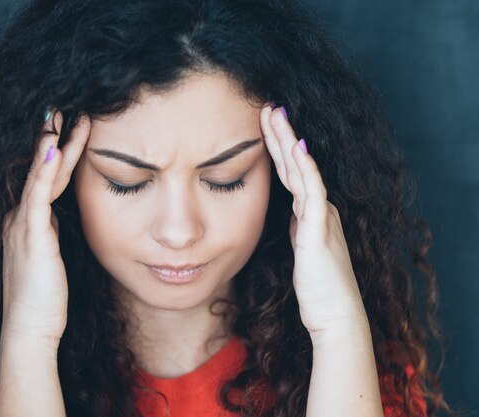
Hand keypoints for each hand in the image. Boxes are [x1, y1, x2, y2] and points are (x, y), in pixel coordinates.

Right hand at [1, 109, 90, 341]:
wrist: (30, 330)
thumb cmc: (45, 299)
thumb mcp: (51, 258)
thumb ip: (52, 234)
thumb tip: (58, 218)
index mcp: (28, 222)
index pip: (47, 177)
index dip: (59, 151)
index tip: (73, 126)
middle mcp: (21, 217)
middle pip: (43, 169)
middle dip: (56, 137)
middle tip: (68, 107)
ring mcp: (22, 224)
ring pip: (40, 175)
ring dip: (52, 143)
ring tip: (63, 114)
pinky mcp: (30, 236)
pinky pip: (37, 195)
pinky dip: (43, 169)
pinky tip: (52, 146)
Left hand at [260, 104, 366, 336]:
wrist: (335, 316)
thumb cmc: (318, 289)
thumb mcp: (302, 252)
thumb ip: (298, 231)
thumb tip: (290, 217)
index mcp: (311, 213)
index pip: (290, 173)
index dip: (277, 148)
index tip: (263, 124)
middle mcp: (319, 209)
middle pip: (295, 164)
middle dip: (280, 133)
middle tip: (267, 105)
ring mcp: (321, 216)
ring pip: (302, 170)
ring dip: (287, 140)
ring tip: (274, 113)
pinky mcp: (319, 230)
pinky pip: (312, 192)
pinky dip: (304, 168)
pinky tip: (296, 146)